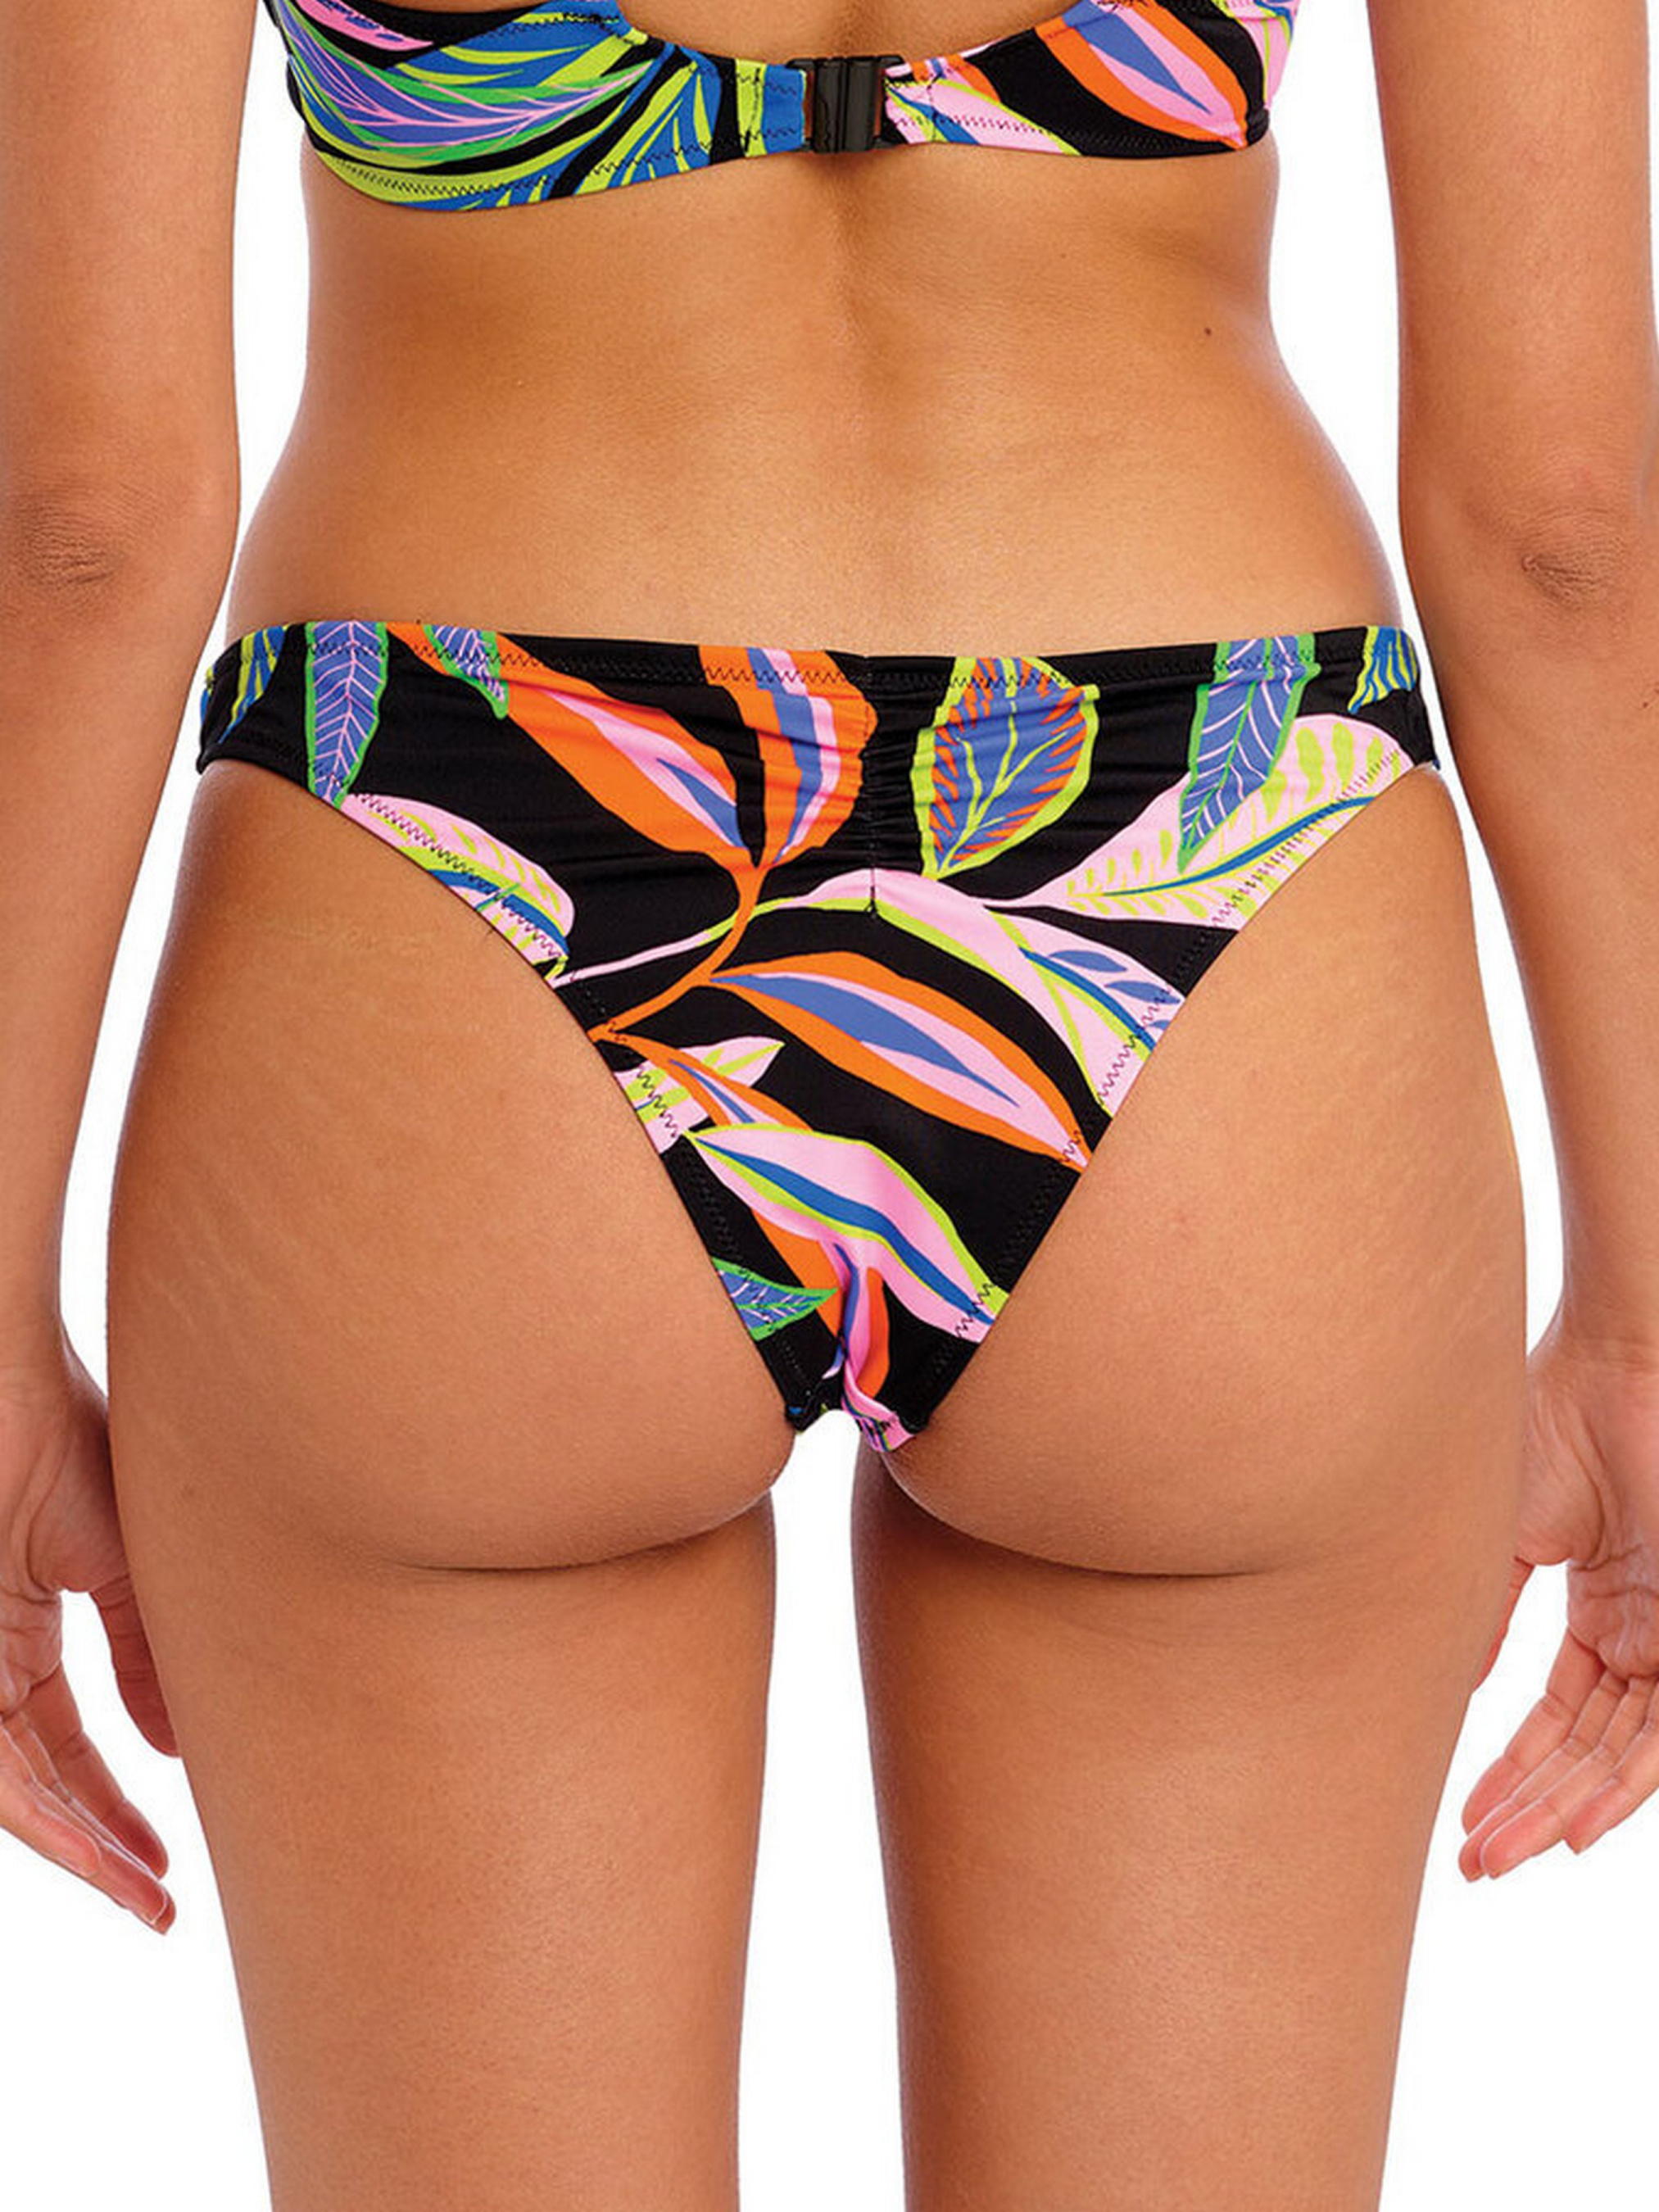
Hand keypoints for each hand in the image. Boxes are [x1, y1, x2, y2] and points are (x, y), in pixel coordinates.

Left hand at [0, 1318, 176, 1928]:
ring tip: (145, 1893)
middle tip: (161, 1897)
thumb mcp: (128, 1567)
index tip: (172, 1846)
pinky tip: (100, 1854)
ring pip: (18, 1792)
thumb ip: (147, 1657)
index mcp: (27, 1626)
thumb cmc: (71, 1447)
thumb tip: (173, 1746)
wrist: (7, 1393)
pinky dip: (48, 1820)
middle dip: (104, 1843)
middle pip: (47, 1780)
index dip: (118, 1796)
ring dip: (82, 1848)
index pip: (74, 1736)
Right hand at [1460, 1301, 1658, 1877]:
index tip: (1463, 1820)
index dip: (1509, 1769)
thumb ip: (1485, 1618)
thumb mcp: (1506, 1539)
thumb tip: (1453, 1693)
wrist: (1617, 1366)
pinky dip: (1624, 1788)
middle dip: (1527, 1807)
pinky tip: (1577, 1829)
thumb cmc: (1554, 1425)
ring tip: (1506, 1854)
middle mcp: (1641, 1629)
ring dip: (1563, 1809)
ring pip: (1622, 1756)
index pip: (1555, 1713)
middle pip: (1583, 1748)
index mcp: (1599, 1603)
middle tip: (1475, 1858)